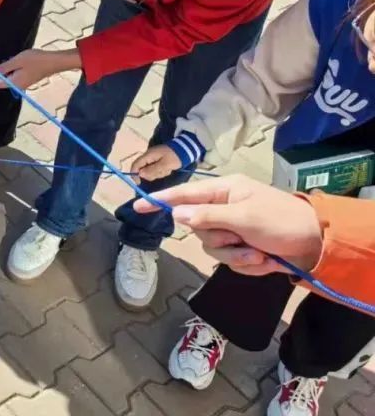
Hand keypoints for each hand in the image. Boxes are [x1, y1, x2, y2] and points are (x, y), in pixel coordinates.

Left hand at [0, 49, 77, 90]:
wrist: (54, 61)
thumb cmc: (35, 60)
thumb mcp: (16, 61)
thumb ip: (3, 68)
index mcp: (14, 83)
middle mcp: (18, 86)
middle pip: (2, 81)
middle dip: (2, 70)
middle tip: (10, 60)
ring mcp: (24, 83)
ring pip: (9, 77)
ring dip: (9, 68)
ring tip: (17, 59)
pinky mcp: (28, 79)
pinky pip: (16, 75)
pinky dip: (16, 68)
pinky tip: (22, 61)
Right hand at [132, 145, 182, 181]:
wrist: (185, 149)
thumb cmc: (175, 156)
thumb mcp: (165, 165)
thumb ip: (152, 170)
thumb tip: (140, 174)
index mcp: (148, 155)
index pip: (135, 165)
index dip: (134, 174)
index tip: (139, 183)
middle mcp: (148, 157)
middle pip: (143, 170)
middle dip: (151, 174)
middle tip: (162, 172)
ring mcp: (153, 159)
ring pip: (150, 171)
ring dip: (158, 173)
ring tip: (167, 169)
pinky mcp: (157, 161)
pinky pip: (155, 170)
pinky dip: (161, 171)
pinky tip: (168, 169)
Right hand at [133, 174, 323, 275]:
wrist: (319, 245)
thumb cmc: (283, 222)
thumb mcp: (245, 218)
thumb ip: (208, 217)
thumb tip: (177, 215)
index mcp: (224, 191)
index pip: (184, 194)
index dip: (160, 201)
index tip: (137, 206)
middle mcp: (225, 208)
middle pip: (198, 229)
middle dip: (221, 242)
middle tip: (242, 241)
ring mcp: (234, 228)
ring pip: (214, 248)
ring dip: (238, 256)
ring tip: (260, 254)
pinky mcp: (243, 247)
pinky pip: (230, 260)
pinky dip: (248, 264)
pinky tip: (266, 261)